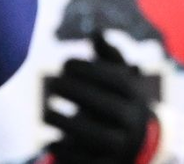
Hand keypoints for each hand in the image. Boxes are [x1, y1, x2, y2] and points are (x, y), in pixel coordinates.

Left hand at [42, 33, 159, 163]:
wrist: (134, 145)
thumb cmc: (117, 101)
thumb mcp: (118, 78)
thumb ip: (107, 56)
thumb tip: (95, 33)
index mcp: (136, 96)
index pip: (114, 79)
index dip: (88, 69)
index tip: (65, 63)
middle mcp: (133, 122)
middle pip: (105, 105)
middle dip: (77, 92)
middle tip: (54, 83)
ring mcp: (121, 147)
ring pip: (95, 136)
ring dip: (67, 123)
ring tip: (47, 113)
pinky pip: (85, 160)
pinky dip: (66, 151)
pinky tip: (52, 140)